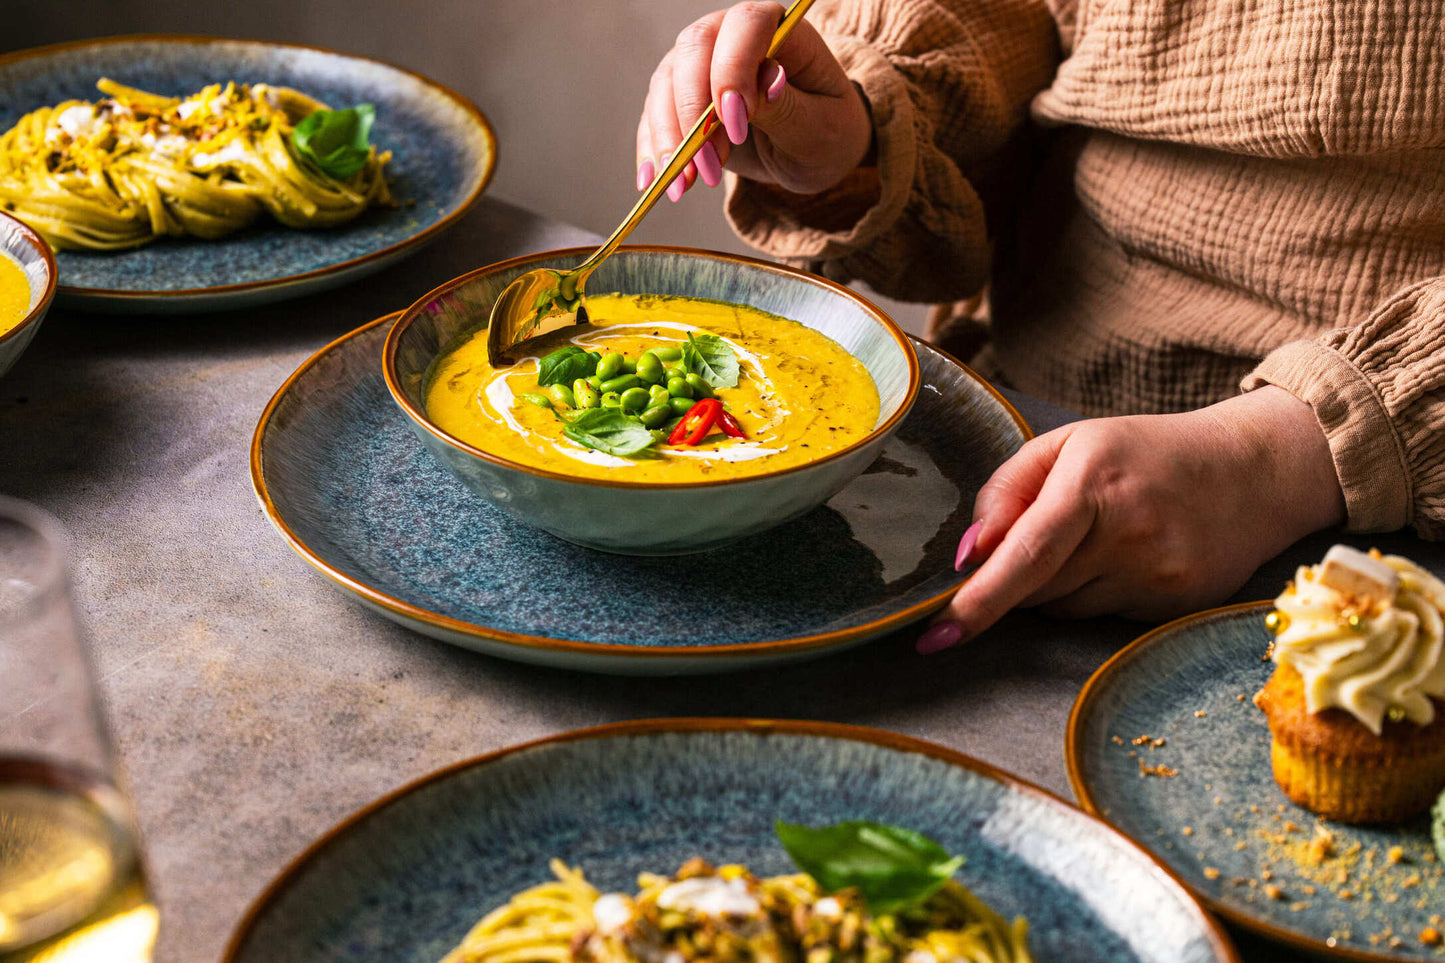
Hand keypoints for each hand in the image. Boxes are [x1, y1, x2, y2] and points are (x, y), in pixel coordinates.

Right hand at [636, 1, 873, 200]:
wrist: (811, 154)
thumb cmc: (827, 134)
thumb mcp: (820, 128)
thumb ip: (789, 106)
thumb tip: (765, 81)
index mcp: (781, 31)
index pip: (746, 25)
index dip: (733, 69)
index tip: (735, 125)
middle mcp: (734, 37)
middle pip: (693, 49)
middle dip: (693, 112)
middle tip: (709, 165)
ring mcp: (702, 65)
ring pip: (666, 83)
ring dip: (670, 137)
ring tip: (686, 185)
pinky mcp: (682, 97)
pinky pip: (655, 116)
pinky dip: (653, 149)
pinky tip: (656, 179)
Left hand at [917, 387, 1347, 652]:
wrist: (1255, 470)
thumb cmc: (1146, 453)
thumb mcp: (1069, 444)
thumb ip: (1007, 491)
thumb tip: (969, 554)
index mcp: (1093, 482)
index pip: (1024, 554)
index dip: (977, 600)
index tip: (935, 634)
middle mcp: (1129, 533)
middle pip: (1034, 588)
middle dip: (1016, 576)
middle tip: (1045, 537)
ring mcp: (1158, 575)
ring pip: (1063, 610)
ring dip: (1057, 585)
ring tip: (1098, 538)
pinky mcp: (1176, 606)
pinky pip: (1102, 618)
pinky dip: (1096, 595)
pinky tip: (1129, 557)